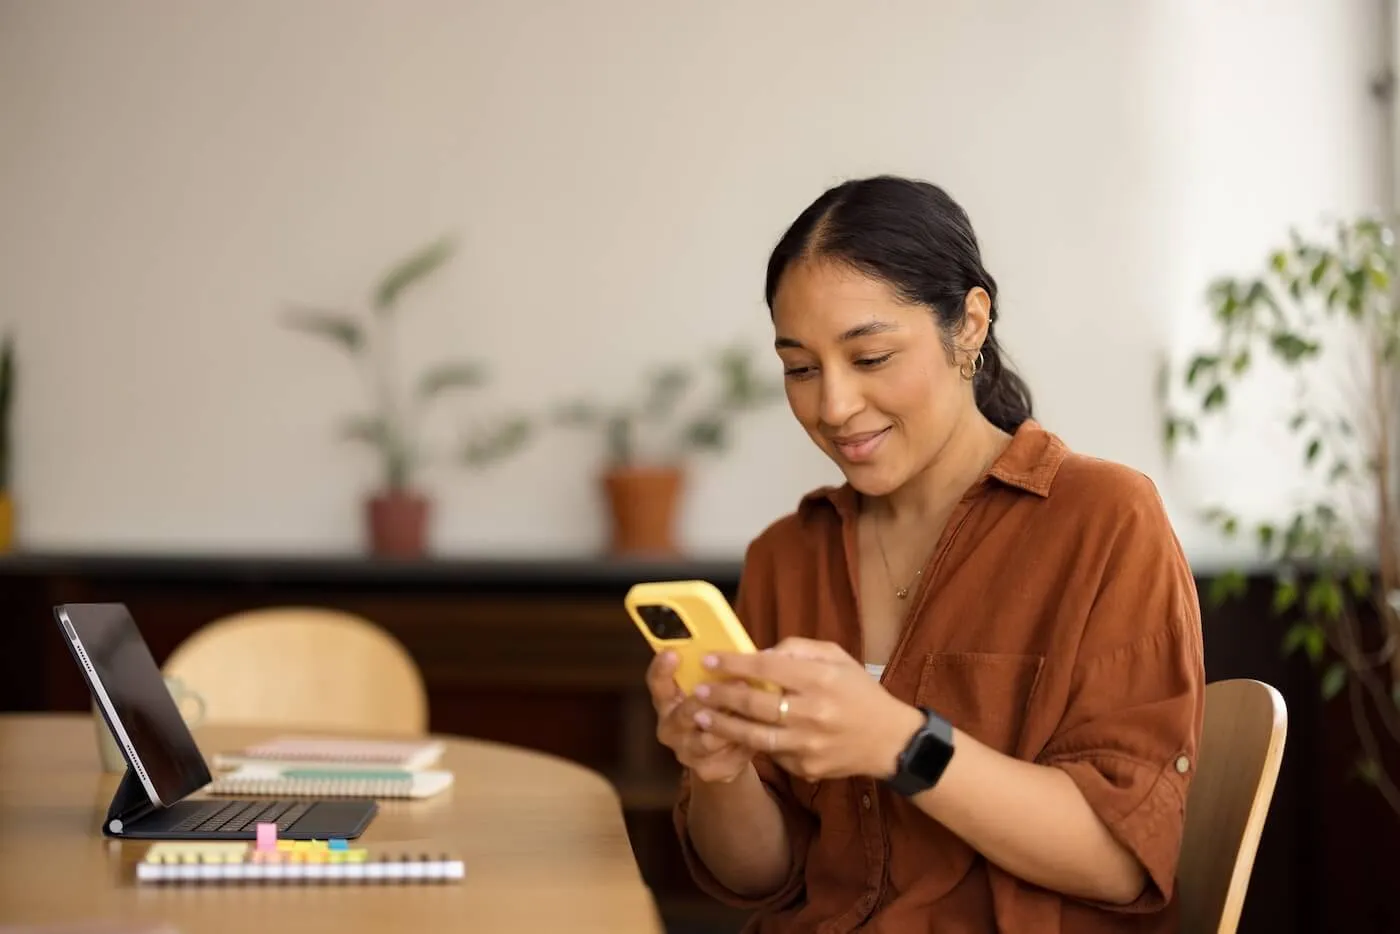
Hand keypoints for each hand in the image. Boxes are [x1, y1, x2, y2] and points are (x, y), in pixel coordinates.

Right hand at [647, 650, 755, 783]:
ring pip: (708, 740)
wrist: (723, 754)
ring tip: (752, 709)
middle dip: (712, 699)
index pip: (657, 683)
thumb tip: (742, 650)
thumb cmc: (719, 708)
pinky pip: (728, 756)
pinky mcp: (706, 770)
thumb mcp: (712, 687)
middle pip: (685, 713)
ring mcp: (686, 751)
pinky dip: (744, 743)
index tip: (673, 653)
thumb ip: (717, 672)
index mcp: (667, 700)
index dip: (662, 669)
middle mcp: (670, 726)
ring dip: (731, 724)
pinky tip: (758, 732)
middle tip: (737, 681)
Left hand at [692, 637, 923, 782]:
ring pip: (754, 736)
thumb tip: (760, 652)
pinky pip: (773, 755)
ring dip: (723, 727)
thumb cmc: (860, 693)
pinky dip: (752, 745)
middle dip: (721, 695)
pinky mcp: (808, 769)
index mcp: (821, 679)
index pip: (766, 666)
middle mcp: (814, 712)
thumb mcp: (837, 658)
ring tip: (702, 718)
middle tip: (699, 690)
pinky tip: (734, 737)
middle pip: (754, 703)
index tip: (709, 659)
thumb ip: (798, 649)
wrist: (890, 741)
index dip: (733, 663)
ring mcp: (809, 745)